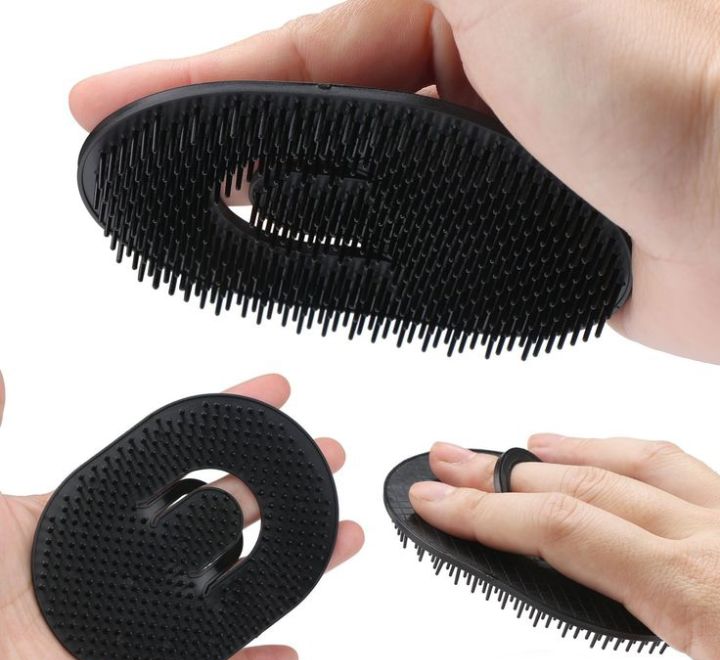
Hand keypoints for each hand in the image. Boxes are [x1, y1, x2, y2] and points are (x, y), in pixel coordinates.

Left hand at [0, 372, 362, 659]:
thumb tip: (7, 371)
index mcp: (99, 511)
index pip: (178, 456)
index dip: (228, 422)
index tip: (274, 391)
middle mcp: (131, 559)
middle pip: (226, 513)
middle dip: (283, 482)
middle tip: (327, 455)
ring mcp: (137, 617)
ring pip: (232, 587)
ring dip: (291, 565)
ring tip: (341, 536)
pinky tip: (288, 651)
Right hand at [68, 0, 719, 362]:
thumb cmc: (658, 90)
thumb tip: (338, 1)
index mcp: (460, 20)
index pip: (300, 54)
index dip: (196, 80)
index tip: (104, 105)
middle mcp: (468, 90)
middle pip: (314, 119)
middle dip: (220, 138)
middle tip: (138, 165)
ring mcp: (482, 170)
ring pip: (351, 188)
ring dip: (270, 200)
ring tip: (192, 218)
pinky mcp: (504, 240)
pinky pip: (402, 246)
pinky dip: (344, 253)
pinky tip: (296, 260)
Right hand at [410, 436, 719, 659]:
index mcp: (698, 592)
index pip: (563, 529)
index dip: (485, 513)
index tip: (435, 502)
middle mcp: (719, 542)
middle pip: (583, 486)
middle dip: (500, 474)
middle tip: (449, 465)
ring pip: (640, 462)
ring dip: (566, 452)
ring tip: (518, 448)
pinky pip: (683, 468)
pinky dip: (630, 456)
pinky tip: (609, 460)